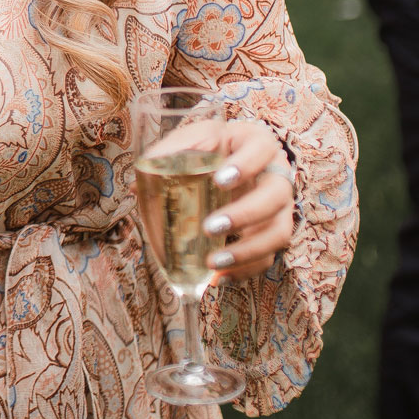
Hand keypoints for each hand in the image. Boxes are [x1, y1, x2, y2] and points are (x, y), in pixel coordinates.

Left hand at [183, 119, 295, 281]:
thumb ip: (168, 155)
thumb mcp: (191, 140)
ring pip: (278, 232)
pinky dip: (245, 270)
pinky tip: (219, 278)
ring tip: (213, 263)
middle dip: (245, 215)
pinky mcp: (273, 232)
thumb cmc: (209, 147)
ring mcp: (280, 207)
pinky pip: (269, 256)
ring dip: (248, 251)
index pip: (262, 149)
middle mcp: (277, 174)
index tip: (219, 180)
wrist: (231, 158)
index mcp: (257, 142)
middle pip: (276, 195)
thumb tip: (137, 188)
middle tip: (210, 227)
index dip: (246, 165)